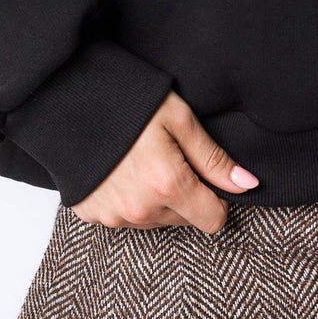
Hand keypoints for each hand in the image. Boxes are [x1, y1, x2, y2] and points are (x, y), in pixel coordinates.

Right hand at [70, 88, 258, 232]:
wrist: (69, 98)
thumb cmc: (130, 101)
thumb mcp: (179, 119)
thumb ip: (214, 158)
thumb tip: (248, 185)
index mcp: (167, 185)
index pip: (212, 219)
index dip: (217, 197)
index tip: (206, 175)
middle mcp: (140, 210)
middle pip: (184, 219)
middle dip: (185, 194)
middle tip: (169, 156)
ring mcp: (113, 216)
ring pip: (155, 220)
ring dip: (156, 199)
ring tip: (141, 160)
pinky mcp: (92, 215)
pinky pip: (124, 217)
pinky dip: (128, 199)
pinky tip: (120, 170)